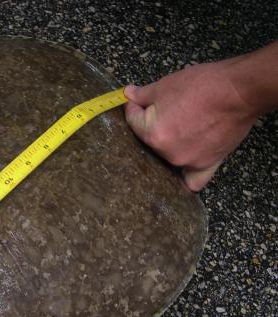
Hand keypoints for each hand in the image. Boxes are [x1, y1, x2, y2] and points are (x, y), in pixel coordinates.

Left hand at [124, 62, 257, 190]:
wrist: (239, 91)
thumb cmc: (203, 86)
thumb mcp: (165, 85)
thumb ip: (143, 94)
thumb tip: (128, 94)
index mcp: (153, 133)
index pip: (132, 122)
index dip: (134, 107)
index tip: (139, 101)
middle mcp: (167, 153)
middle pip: (148, 141)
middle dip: (151, 126)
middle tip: (164, 111)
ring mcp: (187, 162)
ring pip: (166, 158)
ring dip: (167, 146)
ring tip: (178, 130)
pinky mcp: (207, 165)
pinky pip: (193, 180)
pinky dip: (186, 177)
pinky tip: (182, 173)